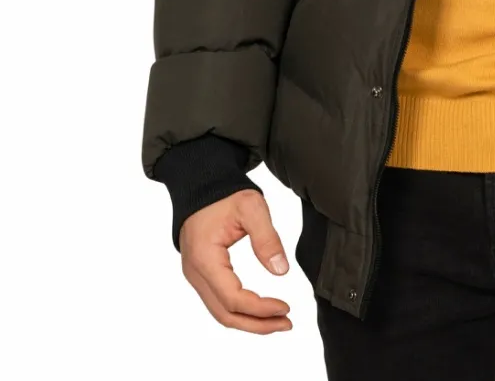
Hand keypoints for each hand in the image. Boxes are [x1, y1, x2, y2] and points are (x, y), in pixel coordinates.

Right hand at [178, 189, 292, 332]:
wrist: (200, 183)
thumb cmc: (224, 193)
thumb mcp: (251, 207)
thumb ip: (267, 238)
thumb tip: (281, 271)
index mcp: (205, 259)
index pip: (233, 299)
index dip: (261, 308)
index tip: (286, 307)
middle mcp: (195, 273)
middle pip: (225, 314)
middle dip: (257, 324)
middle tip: (286, 323)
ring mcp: (195, 276)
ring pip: (220, 312)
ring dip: (249, 321)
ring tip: (277, 321)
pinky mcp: (200, 274)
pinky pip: (218, 301)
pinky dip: (239, 310)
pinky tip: (259, 309)